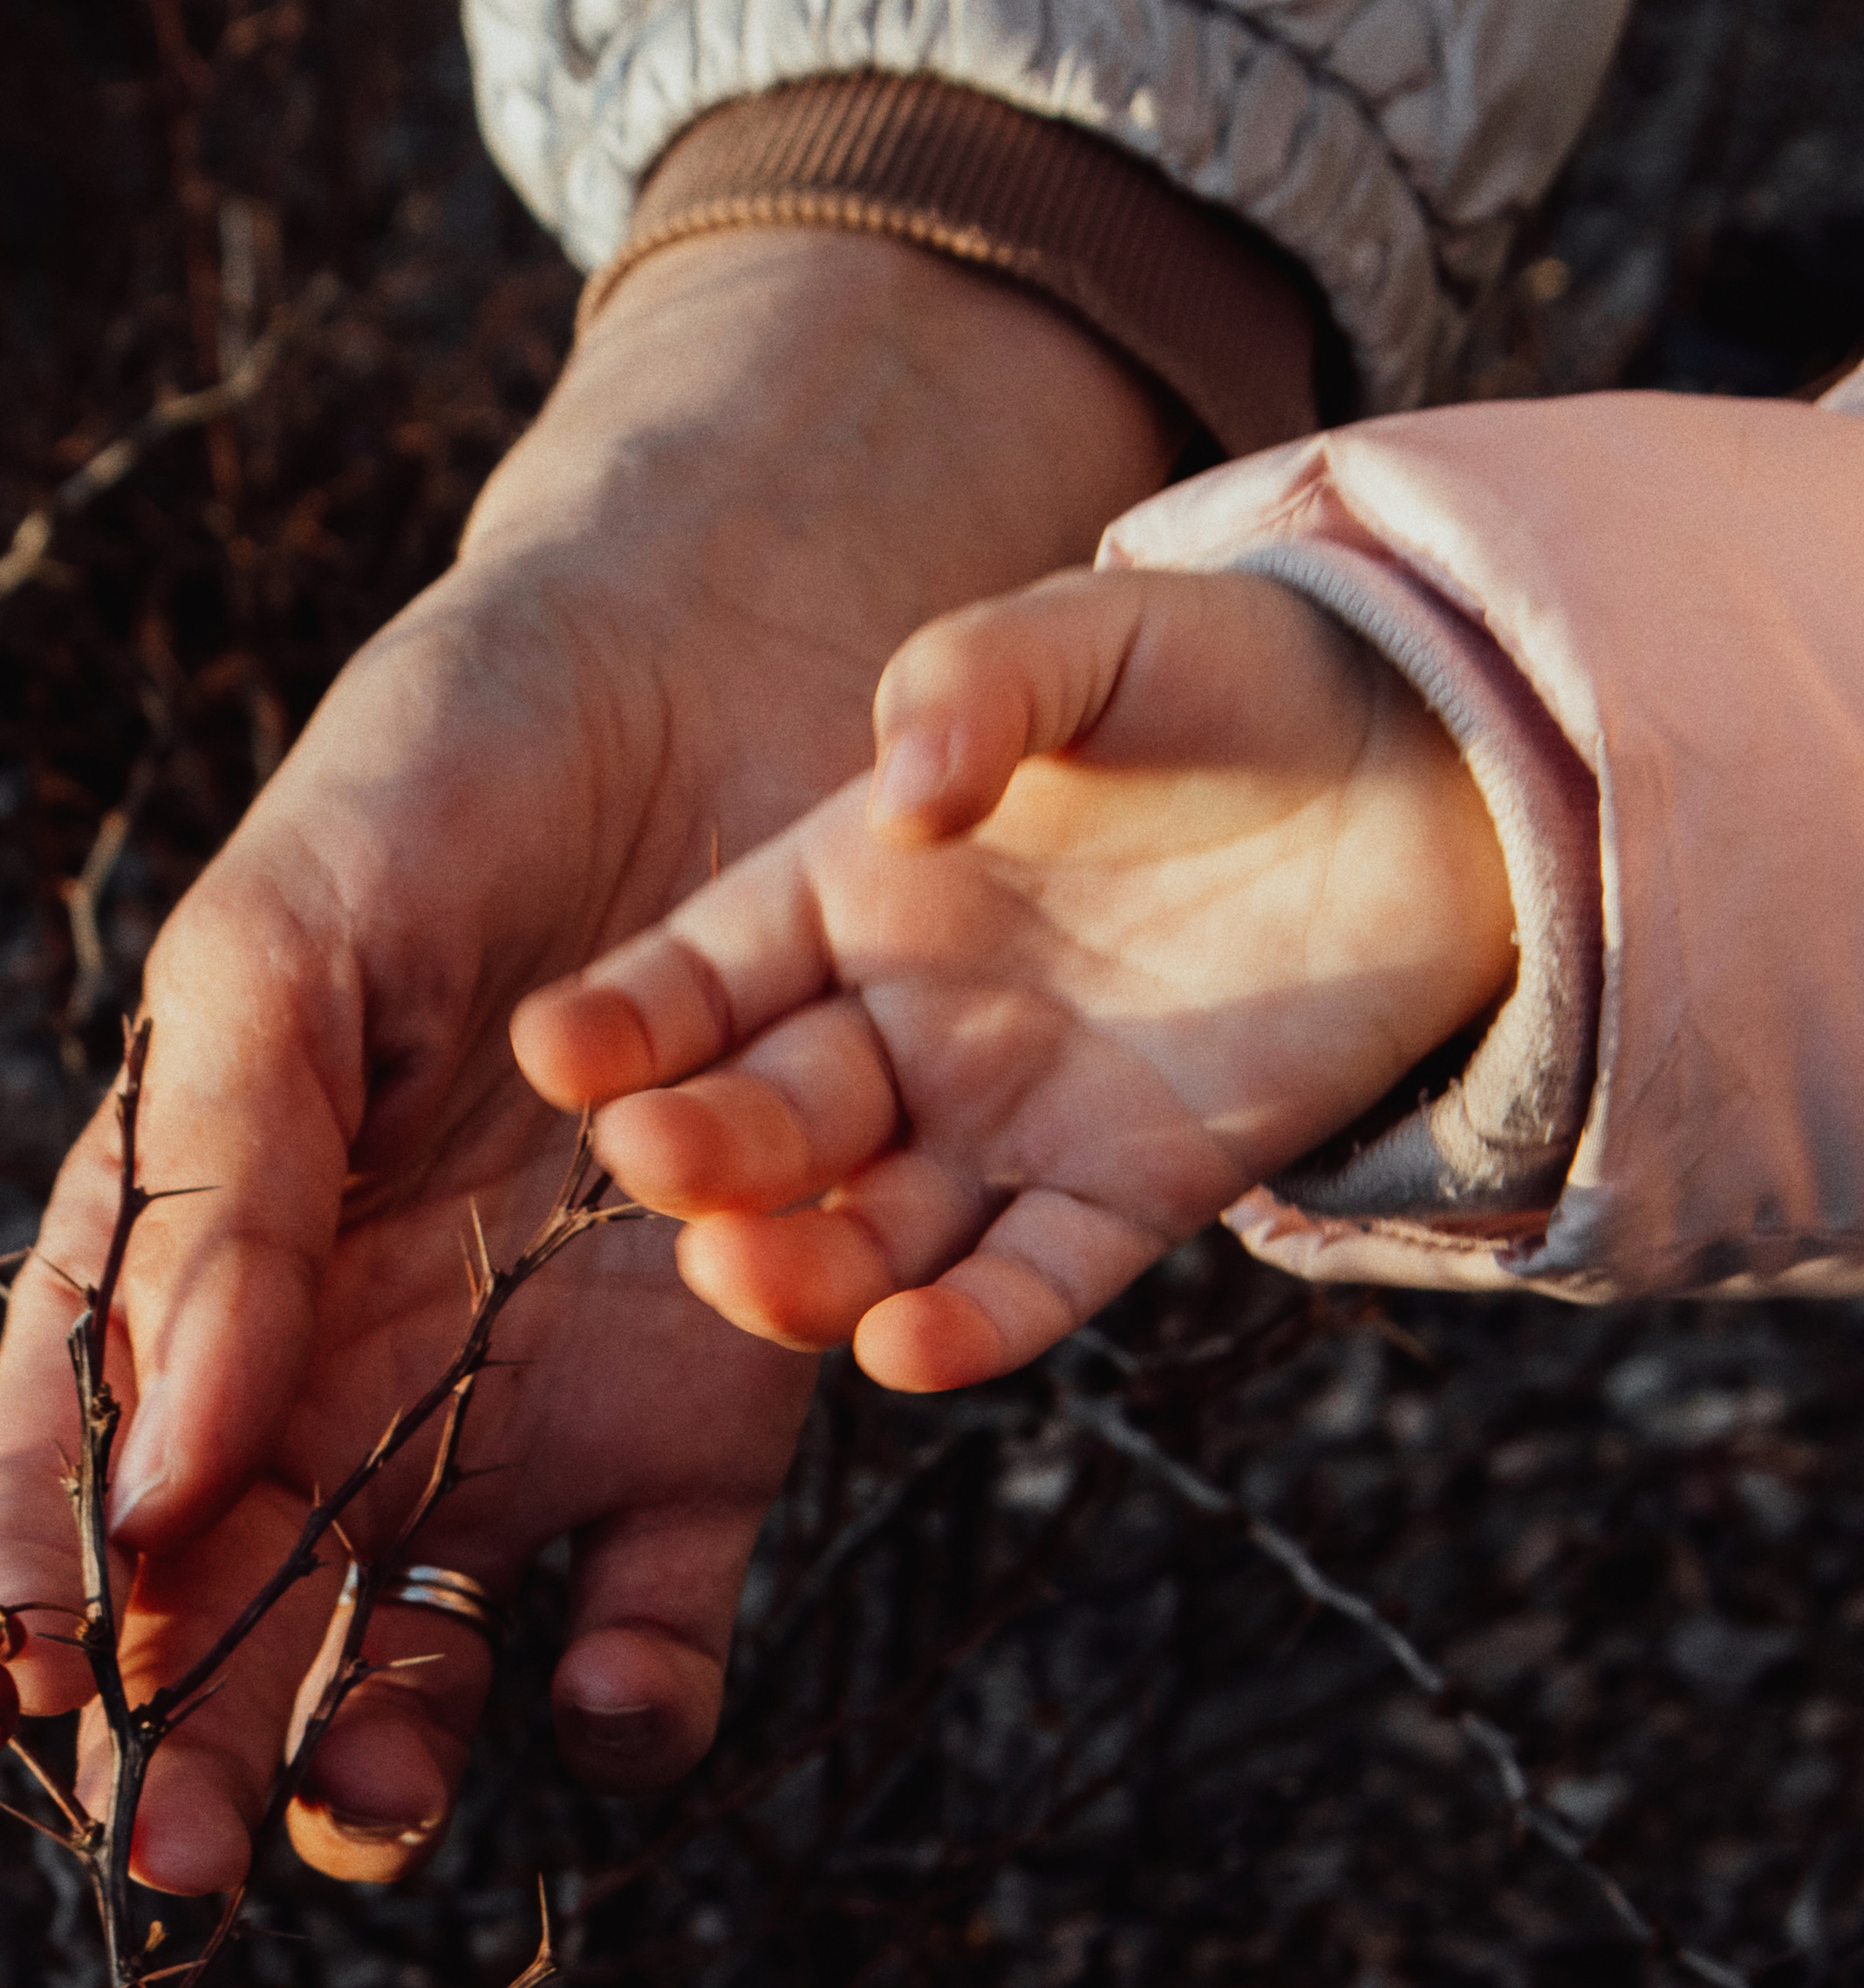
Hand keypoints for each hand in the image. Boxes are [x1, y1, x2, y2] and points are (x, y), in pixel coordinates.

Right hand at [0, 235, 1178, 1888]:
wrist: (723, 696)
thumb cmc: (447, 784)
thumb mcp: (286, 940)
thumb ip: (222, 1175)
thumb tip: (169, 1436)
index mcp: (192, 1263)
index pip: (69, 1464)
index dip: (26, 1593)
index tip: (15, 1698)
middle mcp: (336, 1378)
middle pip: (232, 1614)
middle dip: (191, 1749)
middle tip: (178, 1861)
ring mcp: (515, 1419)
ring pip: (421, 1654)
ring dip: (388, 1756)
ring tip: (373, 1797)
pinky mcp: (703, 1432)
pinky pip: (654, 1611)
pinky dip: (632, 1685)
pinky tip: (604, 1688)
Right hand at [513, 562, 1516, 1390]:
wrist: (1428, 772)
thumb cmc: (1229, 679)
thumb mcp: (1096, 636)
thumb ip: (982, 680)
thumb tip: (902, 777)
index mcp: (845, 895)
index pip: (702, 974)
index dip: (629, 1016)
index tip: (560, 1050)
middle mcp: (897, 1031)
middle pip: (772, 1119)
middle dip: (707, 1149)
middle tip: (658, 1162)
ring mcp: (1003, 1129)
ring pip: (873, 1231)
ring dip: (807, 1272)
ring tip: (755, 1282)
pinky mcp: (1123, 1201)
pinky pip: (1031, 1284)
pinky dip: (973, 1327)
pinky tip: (916, 1351)